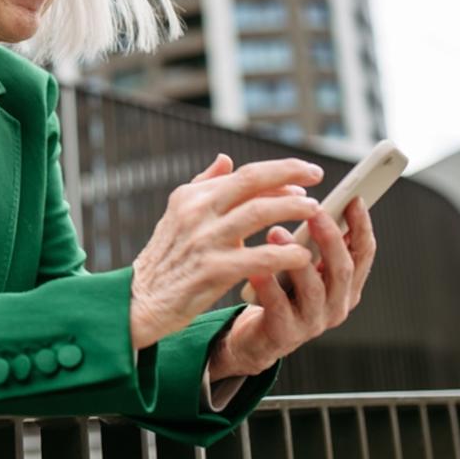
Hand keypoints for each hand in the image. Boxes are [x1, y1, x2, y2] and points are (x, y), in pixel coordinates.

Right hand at [129, 155, 323, 348]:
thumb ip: (204, 185)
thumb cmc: (166, 259)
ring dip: (292, 209)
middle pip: (252, 183)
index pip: (244, 175)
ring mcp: (204, 240)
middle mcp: (196, 211)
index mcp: (191, 196)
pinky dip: (285, 254)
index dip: (279, 172)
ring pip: (259, 213)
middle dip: (290, 176)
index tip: (305, 175)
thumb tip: (226, 158)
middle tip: (318, 179)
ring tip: (316, 211)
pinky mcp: (212, 270)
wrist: (141, 301)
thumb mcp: (178, 214)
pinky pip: (259, 257)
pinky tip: (302, 256)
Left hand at [208, 197, 376, 379]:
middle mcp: (336, 304)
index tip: (353, 198)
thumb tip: (312, 200)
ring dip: (296, 259)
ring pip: (314, 289)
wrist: (254, 338)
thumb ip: (312, 241)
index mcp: (345, 285)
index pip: (362, 253)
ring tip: (276, 232)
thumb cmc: (279, 293)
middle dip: (331, 237)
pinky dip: (268, 286)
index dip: (361, 226)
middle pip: (342, 269)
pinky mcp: (285, 334)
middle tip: (314, 210)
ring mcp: (312, 322)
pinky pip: (279, 307)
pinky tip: (256, 268)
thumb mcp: (302, 265)